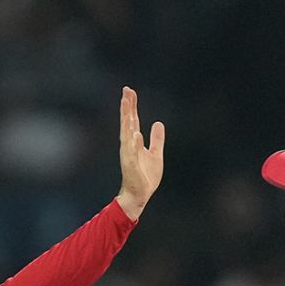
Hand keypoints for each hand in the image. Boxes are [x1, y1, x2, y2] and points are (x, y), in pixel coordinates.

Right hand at [115, 86, 165, 220]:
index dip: (131, 106)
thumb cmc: (145, 176)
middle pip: (127, 122)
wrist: (140, 195)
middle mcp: (129, 145)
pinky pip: (131, 152)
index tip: (129, 91)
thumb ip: (156, 139)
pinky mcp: (130, 166)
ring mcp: (128, 155)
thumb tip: (158, 123)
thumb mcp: (156, 154)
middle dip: (127, 106)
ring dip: (126, 119)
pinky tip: (135, 132)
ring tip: (127, 105)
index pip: (132, 120)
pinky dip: (133, 142)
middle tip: (126, 90)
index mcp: (134, 142)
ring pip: (126, 133)